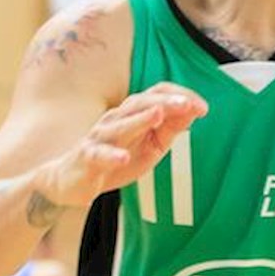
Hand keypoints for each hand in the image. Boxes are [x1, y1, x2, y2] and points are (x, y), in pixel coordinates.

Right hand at [37, 83, 207, 206]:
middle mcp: (116, 119)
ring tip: (158, 115)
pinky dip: (111, 155)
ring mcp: (100, 137)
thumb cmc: (117, 158)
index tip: (203, 107)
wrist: (71, 181)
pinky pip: (98, 154)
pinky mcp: (87, 158)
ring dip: (140, 119)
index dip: (180, 97)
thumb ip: (172, 128)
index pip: (157, 95)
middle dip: (166, 102)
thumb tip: (196, 109)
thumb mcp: (152, 145)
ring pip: (120, 124)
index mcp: (133, 114)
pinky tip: (123, 158)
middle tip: (188, 104)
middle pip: (141, 103)